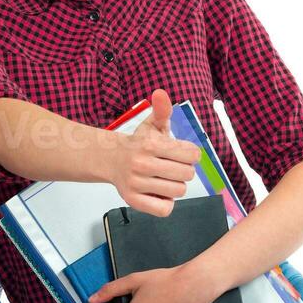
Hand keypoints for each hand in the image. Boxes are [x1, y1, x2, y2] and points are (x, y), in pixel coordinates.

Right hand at [102, 88, 199, 216]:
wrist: (110, 159)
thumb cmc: (138, 144)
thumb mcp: (151, 125)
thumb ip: (162, 110)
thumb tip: (160, 93)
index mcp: (150, 144)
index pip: (192, 154)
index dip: (190, 154)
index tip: (180, 153)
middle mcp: (142, 164)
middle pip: (187, 174)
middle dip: (183, 170)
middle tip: (171, 167)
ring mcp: (136, 183)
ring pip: (178, 191)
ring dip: (175, 186)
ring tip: (164, 179)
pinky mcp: (133, 200)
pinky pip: (165, 209)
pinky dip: (166, 203)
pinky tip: (159, 193)